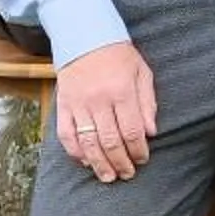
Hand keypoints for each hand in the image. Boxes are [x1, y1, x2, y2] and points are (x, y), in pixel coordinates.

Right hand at [54, 41, 157, 181]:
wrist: (85, 38)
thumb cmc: (119, 56)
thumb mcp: (142, 72)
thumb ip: (148, 103)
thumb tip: (151, 133)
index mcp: (122, 91)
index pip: (132, 130)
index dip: (138, 150)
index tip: (143, 160)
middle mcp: (99, 100)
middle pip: (110, 141)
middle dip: (121, 162)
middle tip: (128, 175)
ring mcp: (78, 104)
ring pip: (88, 143)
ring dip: (99, 164)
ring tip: (108, 177)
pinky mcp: (63, 106)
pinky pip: (66, 135)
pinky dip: (75, 152)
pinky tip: (85, 161)